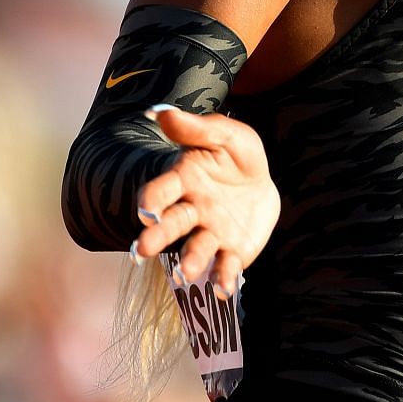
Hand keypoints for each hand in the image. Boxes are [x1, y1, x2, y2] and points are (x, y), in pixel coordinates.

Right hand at [130, 105, 280, 299]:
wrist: (261, 182)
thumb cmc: (235, 155)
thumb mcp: (224, 134)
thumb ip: (195, 128)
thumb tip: (158, 112)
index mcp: (183, 180)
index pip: (162, 189)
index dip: (152, 199)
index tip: (146, 209)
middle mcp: (191, 211)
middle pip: (171, 224)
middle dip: (156, 237)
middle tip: (141, 251)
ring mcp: (210, 234)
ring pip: (196, 249)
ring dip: (188, 261)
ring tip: (184, 273)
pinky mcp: (231, 252)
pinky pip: (226, 266)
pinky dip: (223, 278)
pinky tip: (223, 290)